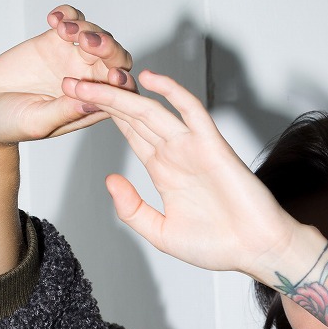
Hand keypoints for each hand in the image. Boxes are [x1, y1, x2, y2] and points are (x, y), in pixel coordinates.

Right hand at [0, 4, 136, 146]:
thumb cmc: (12, 124)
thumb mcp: (38, 121)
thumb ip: (65, 110)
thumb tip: (95, 100)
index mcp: (94, 104)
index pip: (121, 91)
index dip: (123, 81)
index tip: (113, 76)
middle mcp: (90, 80)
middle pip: (115, 58)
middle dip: (107, 47)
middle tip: (87, 42)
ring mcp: (73, 58)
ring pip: (96, 34)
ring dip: (86, 28)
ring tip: (63, 30)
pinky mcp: (54, 41)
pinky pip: (71, 19)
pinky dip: (67, 14)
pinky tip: (53, 19)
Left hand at [68, 69, 298, 279]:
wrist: (257, 250)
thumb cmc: (218, 245)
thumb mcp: (161, 233)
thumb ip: (133, 210)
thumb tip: (111, 180)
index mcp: (164, 171)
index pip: (128, 133)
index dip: (102, 116)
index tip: (74, 103)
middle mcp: (176, 153)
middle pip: (132, 117)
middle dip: (101, 99)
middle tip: (69, 82)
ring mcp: (193, 146)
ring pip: (152, 110)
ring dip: (121, 95)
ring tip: (90, 81)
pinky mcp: (213, 145)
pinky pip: (191, 111)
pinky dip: (172, 91)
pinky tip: (149, 78)